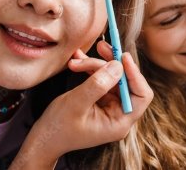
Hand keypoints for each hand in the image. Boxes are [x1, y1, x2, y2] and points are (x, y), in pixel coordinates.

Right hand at [10, 43, 152, 168]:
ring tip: (77, 60)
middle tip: (100, 47)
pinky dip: (91, 68)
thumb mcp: (76, 103)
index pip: (142, 95)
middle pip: (126, 82)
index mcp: (120, 122)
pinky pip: (102, 78)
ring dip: (96, 64)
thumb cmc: (58, 127)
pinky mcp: (101, 99)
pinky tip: (78, 60)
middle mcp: (119, 114)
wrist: (44, 138)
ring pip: (113, 77)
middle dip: (111, 64)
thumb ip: (98, 85)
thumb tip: (118, 66)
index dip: (135, 74)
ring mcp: (111, 106)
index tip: (122, 56)